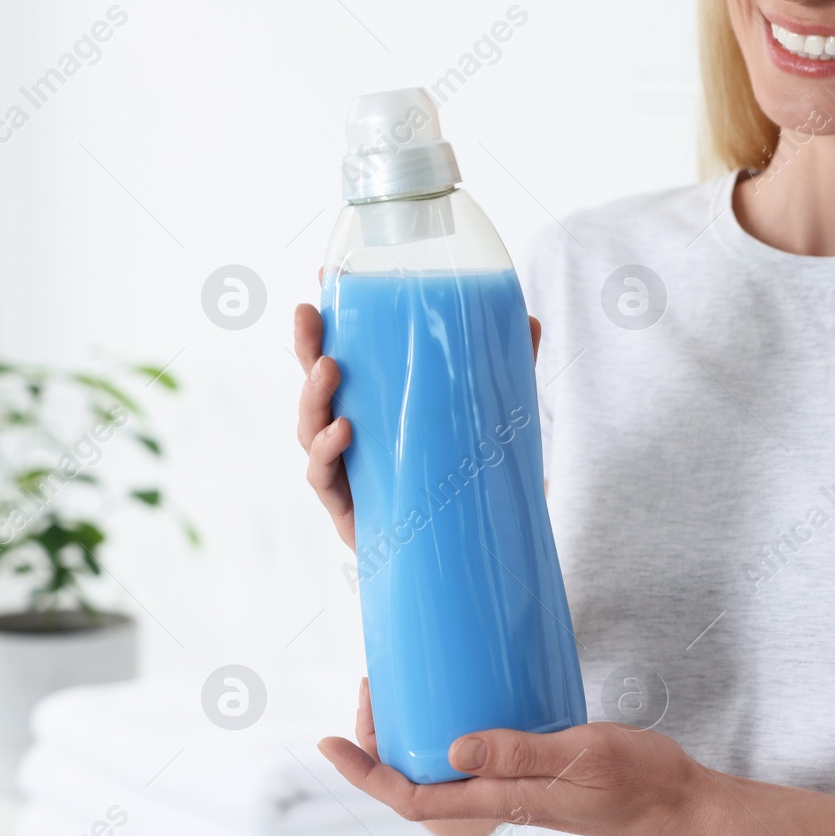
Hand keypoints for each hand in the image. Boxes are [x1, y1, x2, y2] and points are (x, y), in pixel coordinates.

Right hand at [293, 299, 541, 549]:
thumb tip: (529, 320)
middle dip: (305, 347)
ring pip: (309, 427)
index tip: (322, 282)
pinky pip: (322, 477)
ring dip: (312, 396)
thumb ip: (505, 373)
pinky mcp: (347, 509)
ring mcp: (344, 471)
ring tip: (330, 370)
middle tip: (308, 317)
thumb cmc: (463, 480)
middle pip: (314, 384)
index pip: (341, 353)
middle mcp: (349, 432)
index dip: (326, 321)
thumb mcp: (485, 420)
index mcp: (374, 404)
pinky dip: (326, 452)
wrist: (468, 553)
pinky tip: (343, 432)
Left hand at [318, 707, 709, 835]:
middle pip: (415, 785)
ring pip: (440, 774)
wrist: (682, 804)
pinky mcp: (532, 775)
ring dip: (407, 740)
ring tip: (392, 693)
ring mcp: (515, 790)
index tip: (328, 744)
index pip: (413, 797)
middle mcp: (500, 799)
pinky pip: (471, 763)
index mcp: (504, 799)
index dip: (365, 775)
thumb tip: (454, 748)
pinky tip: (451, 706)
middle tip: (367, 689)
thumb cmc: (639, 780)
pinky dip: (445, 735)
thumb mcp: (582, 755)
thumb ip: (521, 753)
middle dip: (377, 745)